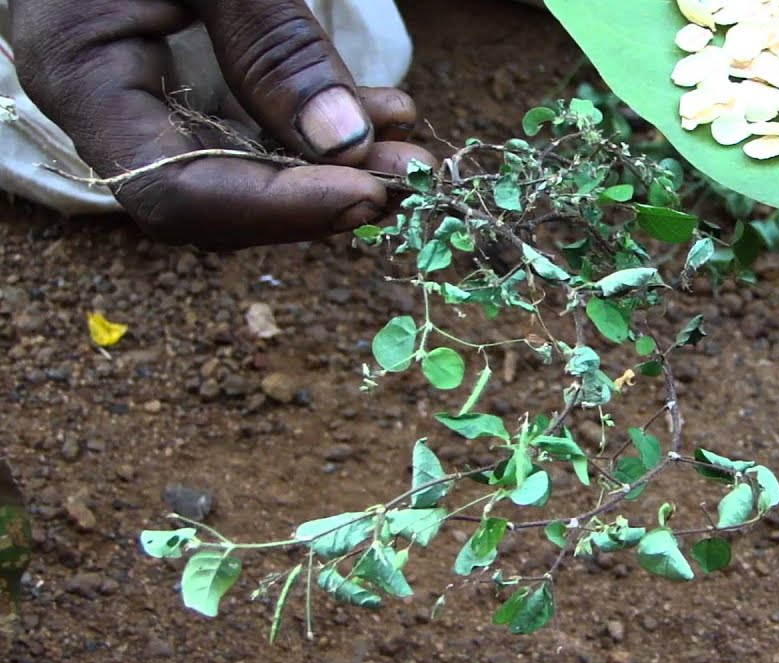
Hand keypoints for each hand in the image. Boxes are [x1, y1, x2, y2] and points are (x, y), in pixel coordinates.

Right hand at [12, 0, 433, 249]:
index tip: (366, 194)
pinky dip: (318, 126)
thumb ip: (273, 44)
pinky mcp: (181, 77)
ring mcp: (142, 92)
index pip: (174, 190)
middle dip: (318, 193)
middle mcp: (105, 103)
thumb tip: (343, 142)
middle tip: (406, 173)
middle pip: (214, 194)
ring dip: (331, 165)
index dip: (275, 210)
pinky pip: (250, 125)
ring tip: (404, 145)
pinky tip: (378, 114)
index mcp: (79, 71)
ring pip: (242, 166)